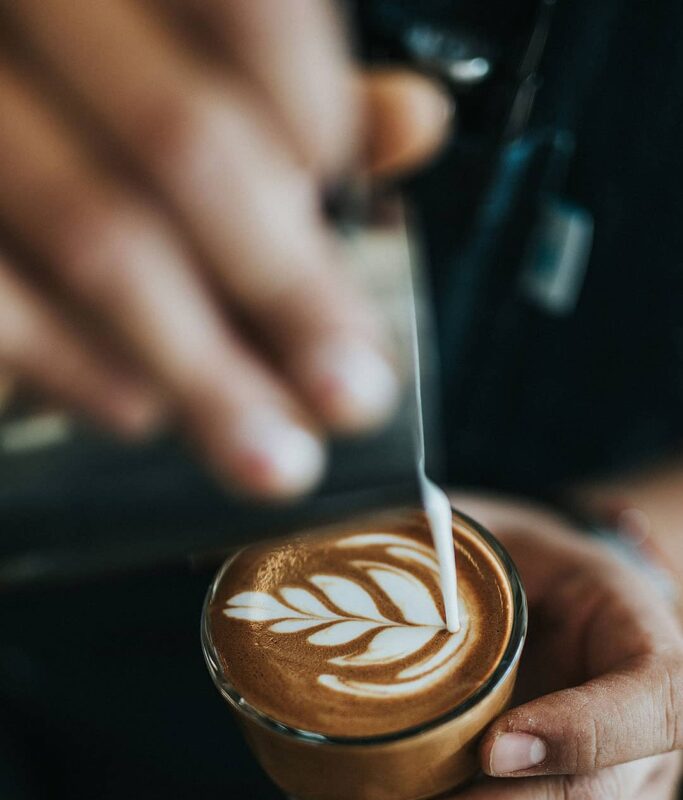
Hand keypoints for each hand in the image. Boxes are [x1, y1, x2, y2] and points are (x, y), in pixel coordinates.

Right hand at [0, 1, 450, 494]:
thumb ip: (296, 86)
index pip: (250, 4)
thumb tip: (414, 122)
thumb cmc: (81, 94)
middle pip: (186, 148)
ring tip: (274, 451)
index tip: (344, 203)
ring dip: (207, 372)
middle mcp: (26, 11)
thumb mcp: (185, 60)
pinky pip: (3, 308)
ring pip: (102, 240)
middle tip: (351, 395)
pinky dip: (81, 373)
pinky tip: (142, 410)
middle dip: (291, 292)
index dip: (317, 114)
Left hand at [348, 496, 682, 799]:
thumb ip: (423, 533)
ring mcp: (642, 788)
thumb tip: (313, 542)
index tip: (492, 748)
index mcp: (639, 636)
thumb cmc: (527, 555)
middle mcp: (651, 730)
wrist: (575, 593)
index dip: (579, 734)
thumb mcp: (486, 524)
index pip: (647, 701)